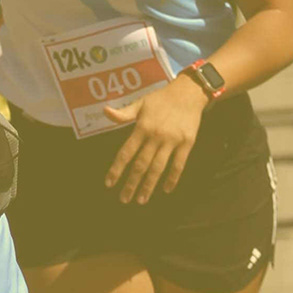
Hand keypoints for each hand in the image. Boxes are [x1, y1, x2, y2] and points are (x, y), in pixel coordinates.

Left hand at [100, 76, 204, 204]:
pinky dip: (172, 178)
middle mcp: (156, 136)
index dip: (116, 169)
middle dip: (131, 183)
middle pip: (141, 164)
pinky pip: (178, 164)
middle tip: (123, 199)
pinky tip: (166, 189)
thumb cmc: (161, 99)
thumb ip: (123, 113)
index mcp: (142, 127)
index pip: (126, 152)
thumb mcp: (140, 103)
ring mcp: (172, 141)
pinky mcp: (187, 143)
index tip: (109, 183)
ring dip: (149, 185)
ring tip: (141, 200)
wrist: (188, 93)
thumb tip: (105, 111)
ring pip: (158, 168)